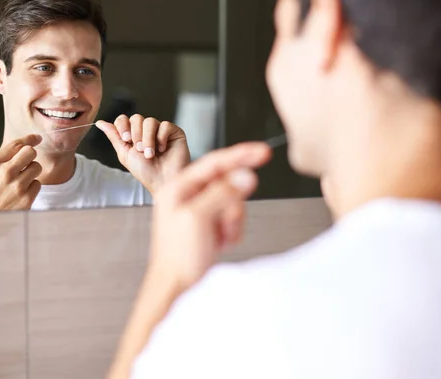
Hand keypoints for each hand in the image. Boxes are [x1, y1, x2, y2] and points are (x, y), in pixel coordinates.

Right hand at [0, 134, 42, 212]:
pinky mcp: (27, 198)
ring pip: (37, 167)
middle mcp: (5, 172)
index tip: (36, 138)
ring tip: (22, 180)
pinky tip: (22, 192)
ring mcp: (17, 185)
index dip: (29, 139)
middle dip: (30, 155)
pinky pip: (38, 183)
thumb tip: (7, 151)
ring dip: (31, 172)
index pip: (16, 144)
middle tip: (26, 162)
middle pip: (30, 152)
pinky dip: (32, 186)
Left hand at [96, 114, 190, 194]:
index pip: (124, 119)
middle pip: (136, 117)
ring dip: (148, 139)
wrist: (162, 181)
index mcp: (134, 134)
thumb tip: (99, 122)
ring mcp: (161, 130)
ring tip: (150, 154)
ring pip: (150, 121)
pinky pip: (165, 125)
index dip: (123, 125)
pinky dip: (162, 138)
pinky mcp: (175, 132)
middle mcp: (147, 131)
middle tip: (139, 149)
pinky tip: (163, 149)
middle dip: (136, 134)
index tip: (126, 139)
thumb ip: (114, 136)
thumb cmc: (145, 172)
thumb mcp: (125, 154)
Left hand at [148, 142, 271, 292]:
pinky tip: (220, 244)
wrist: (177, 288)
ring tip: (219, 238)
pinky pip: (233, 218)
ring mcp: (199, 210)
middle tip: (227, 222)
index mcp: (178, 188)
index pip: (214, 162)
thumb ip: (223, 193)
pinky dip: (232, 231)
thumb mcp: (199, 218)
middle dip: (233, 204)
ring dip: (232, 221)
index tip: (263, 152)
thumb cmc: (179, 255)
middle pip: (226, 183)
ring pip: (233, 201)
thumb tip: (245, 175)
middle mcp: (187, 196)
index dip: (240, 155)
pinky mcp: (210, 225)